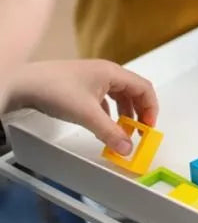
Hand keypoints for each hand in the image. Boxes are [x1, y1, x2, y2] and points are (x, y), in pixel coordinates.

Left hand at [6, 60, 158, 155]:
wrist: (22, 84)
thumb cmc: (57, 91)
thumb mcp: (87, 114)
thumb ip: (110, 133)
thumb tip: (128, 150)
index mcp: (113, 73)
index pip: (144, 88)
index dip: (151, 109)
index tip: (147, 129)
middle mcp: (106, 73)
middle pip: (133, 92)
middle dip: (139, 113)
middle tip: (138, 133)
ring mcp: (92, 78)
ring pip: (118, 96)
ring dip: (124, 114)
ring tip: (121, 131)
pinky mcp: (80, 85)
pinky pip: (104, 98)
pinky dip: (109, 112)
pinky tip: (102, 125)